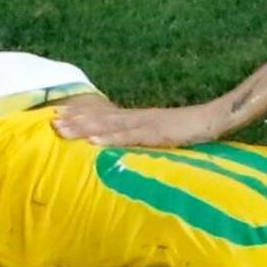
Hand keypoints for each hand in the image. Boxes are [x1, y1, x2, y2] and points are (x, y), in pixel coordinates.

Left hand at [52, 103, 226, 146]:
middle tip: (51, 122)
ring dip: (84, 127)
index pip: (105, 116)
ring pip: (109, 126)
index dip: (82, 116)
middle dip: (75, 121)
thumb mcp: (165, 135)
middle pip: (101, 119)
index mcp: (140, 118)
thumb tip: (130, 150)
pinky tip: (93, 142)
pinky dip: (110, 139)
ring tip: (62, 129)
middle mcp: (139, 118)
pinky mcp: (157, 132)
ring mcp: (147, 123)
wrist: (216, 118)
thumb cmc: (194, 130)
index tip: (59, 116)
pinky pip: (130, 137)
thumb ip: (147, 139)